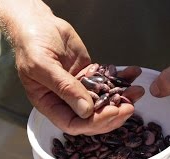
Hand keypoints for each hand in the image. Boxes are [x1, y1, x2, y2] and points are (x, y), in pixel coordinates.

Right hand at [13, 3, 143, 134]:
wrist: (39, 24)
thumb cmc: (32, 44)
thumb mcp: (42, 66)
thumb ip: (64, 88)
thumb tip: (86, 111)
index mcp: (49, 103)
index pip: (72, 123)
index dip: (93, 123)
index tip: (112, 112)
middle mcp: (65, 99)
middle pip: (91, 116)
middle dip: (112, 114)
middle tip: (129, 107)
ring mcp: (79, 87)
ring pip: (102, 100)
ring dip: (121, 97)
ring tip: (137, 91)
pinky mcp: (89, 74)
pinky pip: (106, 80)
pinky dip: (120, 78)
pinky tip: (132, 73)